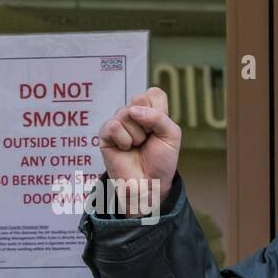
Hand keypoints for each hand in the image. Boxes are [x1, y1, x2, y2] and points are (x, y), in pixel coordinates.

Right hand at [97, 86, 180, 213]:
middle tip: (149, 139)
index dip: (159, 109)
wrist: (150, 184)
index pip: (154, 93)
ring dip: (137, 135)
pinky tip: (125, 149)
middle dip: (149, 122)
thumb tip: (133, 110)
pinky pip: (114, 126)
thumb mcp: (172, 136)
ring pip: (126, 113)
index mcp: (151, 111)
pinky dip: (124, 140)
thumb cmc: (161, 160)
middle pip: (138, 99)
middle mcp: (133, 114)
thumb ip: (159, 117)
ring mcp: (119, 122)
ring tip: (137, 146)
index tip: (160, 128)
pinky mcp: (105, 134)